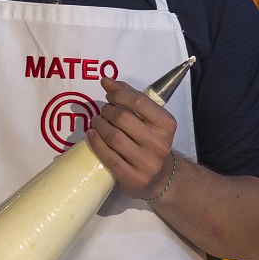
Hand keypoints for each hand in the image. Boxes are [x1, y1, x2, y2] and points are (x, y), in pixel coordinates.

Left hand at [88, 77, 176, 197]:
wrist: (160, 177)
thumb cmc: (151, 141)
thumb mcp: (148, 119)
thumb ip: (130, 97)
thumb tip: (106, 81)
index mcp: (166, 125)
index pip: (139, 101)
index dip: (119, 95)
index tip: (109, 96)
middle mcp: (160, 144)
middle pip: (123, 118)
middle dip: (107, 111)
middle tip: (102, 112)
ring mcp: (148, 163)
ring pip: (114, 137)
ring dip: (99, 125)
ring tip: (96, 122)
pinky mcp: (134, 178)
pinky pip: (109, 157)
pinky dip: (96, 143)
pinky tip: (92, 135)